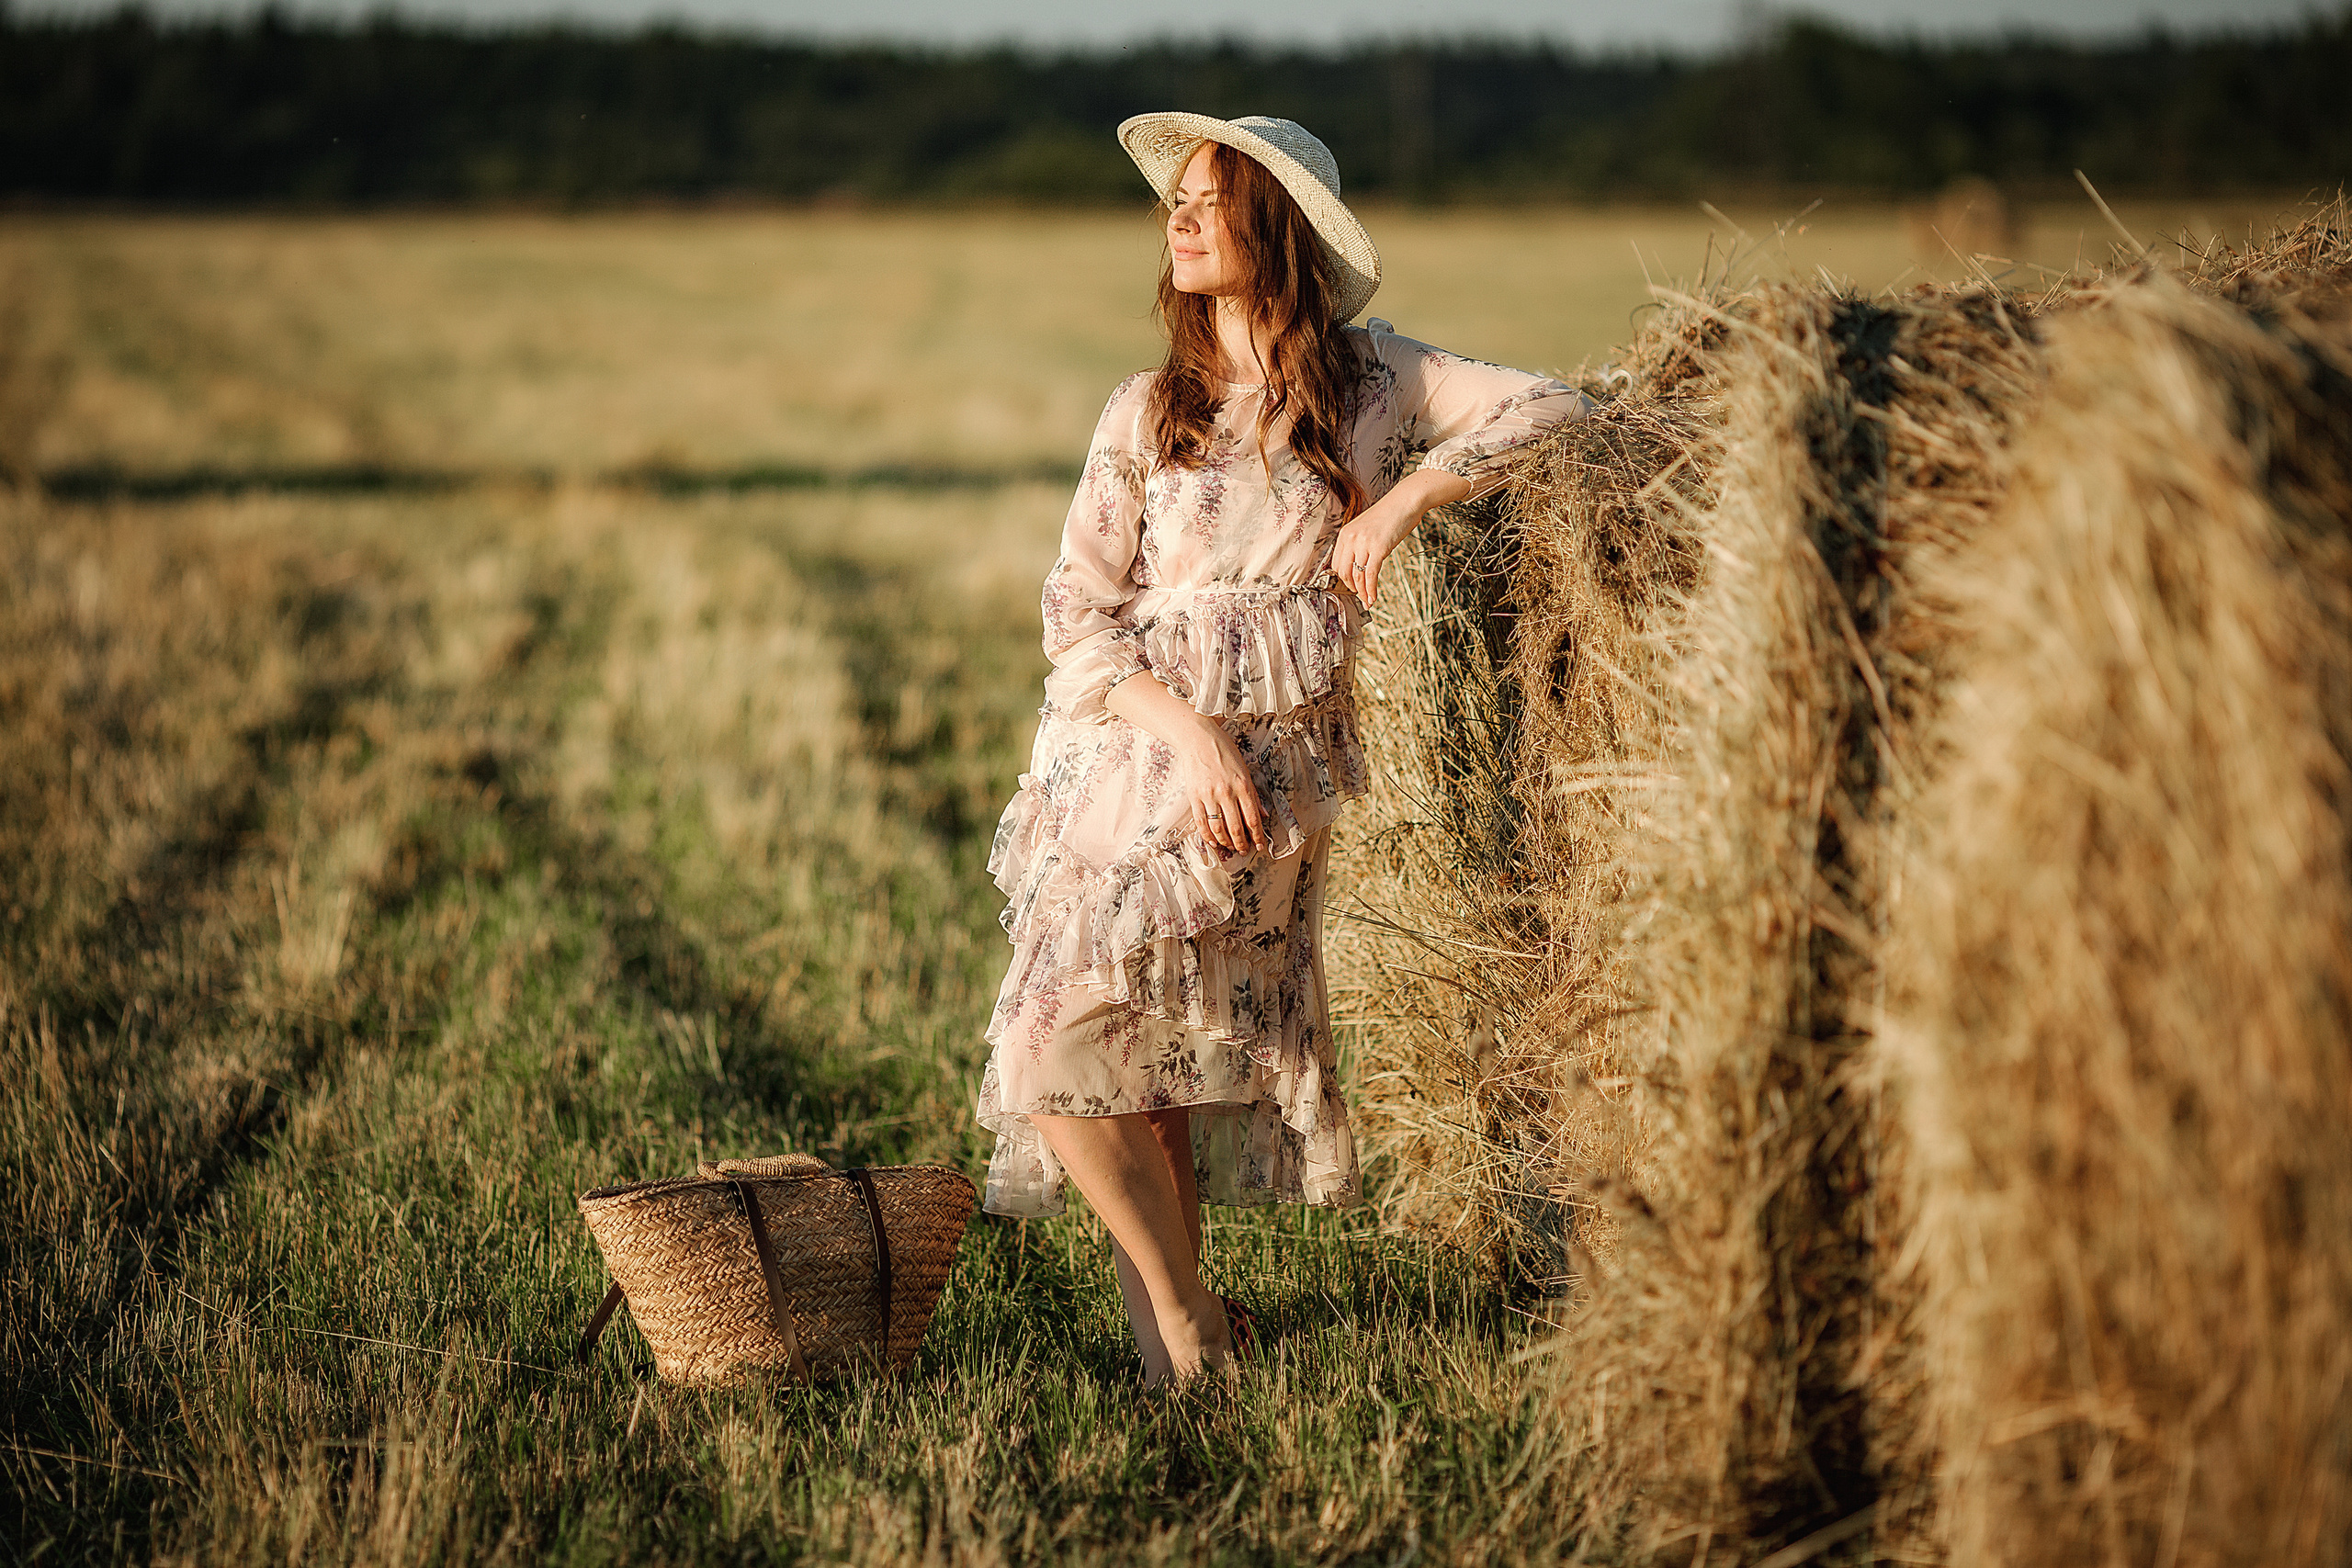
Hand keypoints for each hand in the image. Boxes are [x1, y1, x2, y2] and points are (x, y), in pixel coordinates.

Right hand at [1176, 724, 1268, 855]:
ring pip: (1218, 828)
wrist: (1199, 739)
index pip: (1253, 819)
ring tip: (1230, 847)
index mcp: (1243, 786)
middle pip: (1236, 828)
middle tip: (1244, 850)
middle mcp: (1227, 792)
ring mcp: (1209, 795)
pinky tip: (1213, 841)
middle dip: (1242, 843)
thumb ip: (1254, 794)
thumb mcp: (1245, 770)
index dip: (1257, 836)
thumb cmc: (1225, 752)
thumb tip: (1263, 815)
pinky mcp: (1194, 796)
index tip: (1259, 846)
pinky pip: (1201, 822)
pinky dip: (1207, 836)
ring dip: (1226, 842)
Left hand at [1327, 469, 1472, 605]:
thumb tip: (1358, 563)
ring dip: (1363, 593)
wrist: (1406, 501)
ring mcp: (1363, 543)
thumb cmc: (1390, 514)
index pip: (1337, 563)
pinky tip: (1374, 597)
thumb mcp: (1367, 527)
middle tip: (1360, 596)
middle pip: (1344, 572)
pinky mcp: (1378, 548)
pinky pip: (1370, 575)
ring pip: (1357, 576)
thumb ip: (1358, 542)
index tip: (1351, 586)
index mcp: (1345, 533)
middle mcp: (1351, 538)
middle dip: (1351, 588)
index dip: (1343, 579)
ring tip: (1368, 601)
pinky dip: (1371, 590)